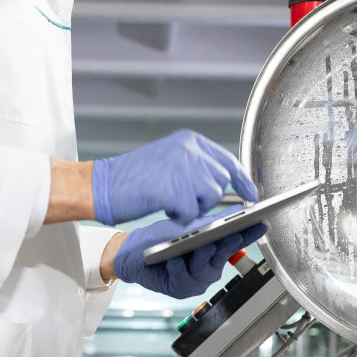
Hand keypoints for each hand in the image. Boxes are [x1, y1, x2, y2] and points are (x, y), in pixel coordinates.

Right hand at [92, 129, 257, 225]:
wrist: (104, 184)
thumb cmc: (133, 176)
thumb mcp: (170, 159)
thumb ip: (196, 166)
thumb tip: (225, 182)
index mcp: (189, 140)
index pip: (228, 159)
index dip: (242, 179)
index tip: (251, 194)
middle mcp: (189, 149)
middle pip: (222, 180)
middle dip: (212, 198)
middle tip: (189, 203)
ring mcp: (183, 168)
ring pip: (211, 197)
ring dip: (195, 207)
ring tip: (172, 202)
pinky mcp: (174, 189)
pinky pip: (192, 212)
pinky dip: (180, 216)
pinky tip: (165, 208)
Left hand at [113, 208, 265, 299]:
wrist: (134, 251)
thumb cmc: (161, 238)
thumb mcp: (187, 226)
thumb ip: (211, 224)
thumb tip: (236, 212)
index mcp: (214, 251)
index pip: (236, 242)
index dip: (249, 235)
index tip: (261, 225)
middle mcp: (209, 268)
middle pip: (222, 257)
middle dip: (226, 246)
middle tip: (231, 236)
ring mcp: (196, 280)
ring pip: (204, 269)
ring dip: (201, 257)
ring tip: (199, 246)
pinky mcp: (180, 289)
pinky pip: (182, 278)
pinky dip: (177, 268)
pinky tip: (173, 261)